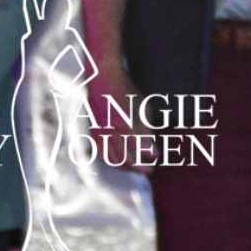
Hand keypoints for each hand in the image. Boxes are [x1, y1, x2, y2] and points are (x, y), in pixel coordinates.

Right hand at [85, 53, 143, 167]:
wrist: (103, 81)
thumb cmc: (127, 92)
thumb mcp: (143, 107)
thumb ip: (147, 130)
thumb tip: (154, 151)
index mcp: (126, 124)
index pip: (141, 149)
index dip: (150, 156)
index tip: (157, 158)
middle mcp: (112, 132)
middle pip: (126, 159)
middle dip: (139, 168)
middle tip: (150, 170)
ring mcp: (101, 134)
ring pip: (113, 160)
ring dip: (126, 168)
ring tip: (137, 169)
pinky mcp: (93, 134)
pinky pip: (102, 155)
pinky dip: (113, 162)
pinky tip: (122, 163)